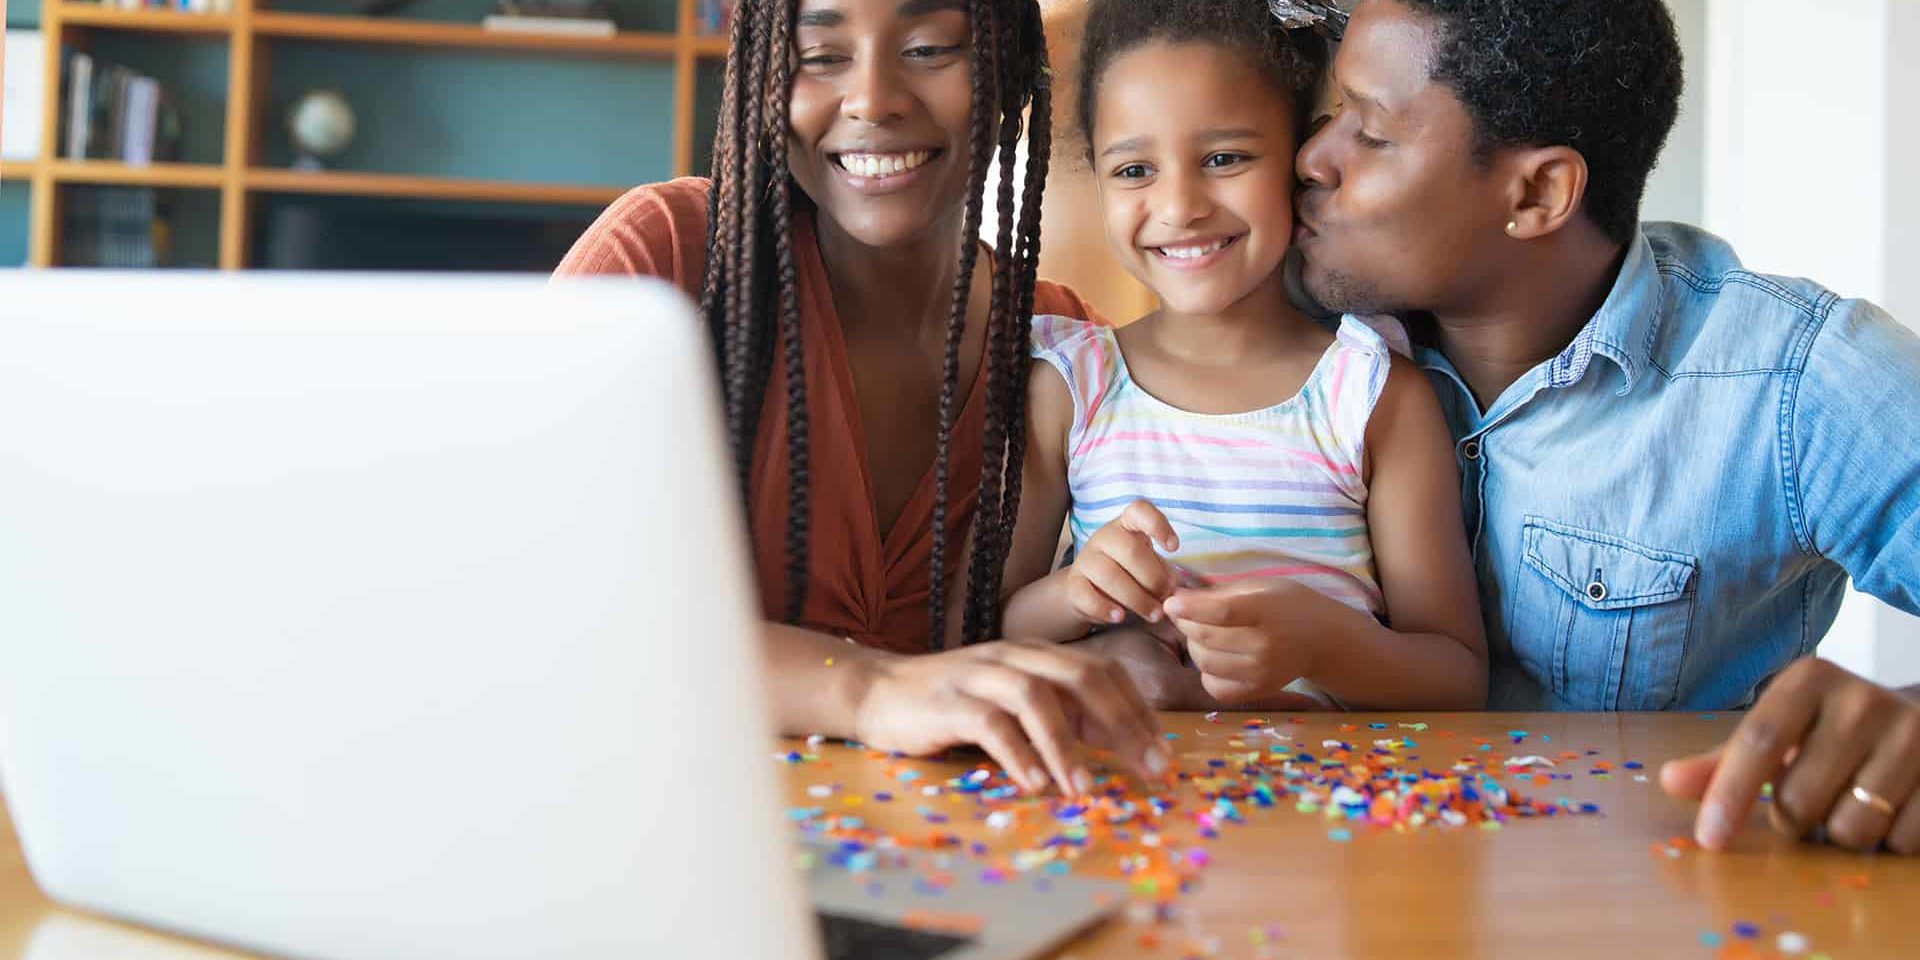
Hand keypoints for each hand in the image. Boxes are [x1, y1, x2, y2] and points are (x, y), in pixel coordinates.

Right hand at [850, 639, 1169, 795]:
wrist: (879, 692)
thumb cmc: (955, 704)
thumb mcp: (1015, 703)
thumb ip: (1061, 714)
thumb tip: (1118, 742)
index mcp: (1038, 654)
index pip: (1103, 672)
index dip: (1138, 711)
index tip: (1161, 755)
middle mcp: (1014, 656)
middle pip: (1082, 676)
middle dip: (1123, 724)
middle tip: (1148, 769)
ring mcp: (980, 675)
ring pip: (1036, 698)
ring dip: (1066, 746)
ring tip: (1084, 789)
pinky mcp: (947, 701)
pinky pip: (989, 723)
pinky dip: (1017, 754)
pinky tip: (1034, 784)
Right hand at [1067, 501, 1179, 628]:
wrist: (1088, 592)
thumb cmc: (1128, 574)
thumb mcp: (1148, 566)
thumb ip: (1163, 573)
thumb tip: (1173, 588)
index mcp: (1126, 525)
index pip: (1139, 511)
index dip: (1158, 525)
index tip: (1174, 547)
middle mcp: (1104, 537)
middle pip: (1130, 550)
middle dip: (1153, 578)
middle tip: (1165, 598)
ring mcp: (1086, 559)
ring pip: (1110, 575)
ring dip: (1137, 599)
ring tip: (1152, 614)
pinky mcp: (1073, 584)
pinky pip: (1087, 595)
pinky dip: (1105, 609)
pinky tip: (1119, 617)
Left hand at [1164, 579, 1344, 703]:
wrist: (1322, 639)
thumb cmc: (1287, 605)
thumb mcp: (1260, 586)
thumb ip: (1220, 592)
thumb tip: (1178, 596)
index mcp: (1266, 611)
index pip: (1220, 612)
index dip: (1189, 608)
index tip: (1170, 602)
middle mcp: (1265, 645)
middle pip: (1206, 637)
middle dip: (1185, 623)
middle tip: (1184, 614)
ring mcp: (1261, 673)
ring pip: (1205, 662)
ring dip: (1193, 646)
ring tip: (1200, 634)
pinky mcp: (1257, 691)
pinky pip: (1215, 687)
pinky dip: (1206, 672)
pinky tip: (1214, 657)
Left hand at [1660, 658, 1919, 853]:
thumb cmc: (1831, 730)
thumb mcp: (1780, 731)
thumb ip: (1724, 760)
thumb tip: (1668, 781)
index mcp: (1810, 679)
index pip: (1758, 741)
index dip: (1730, 794)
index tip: (1709, 840)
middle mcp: (1864, 699)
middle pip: (1799, 797)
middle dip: (1793, 819)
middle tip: (1807, 800)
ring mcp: (1914, 736)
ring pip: (1849, 828)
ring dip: (1838, 834)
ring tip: (1848, 802)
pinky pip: (1900, 841)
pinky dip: (1886, 841)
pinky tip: (1889, 810)